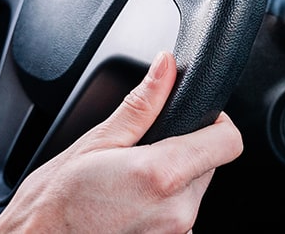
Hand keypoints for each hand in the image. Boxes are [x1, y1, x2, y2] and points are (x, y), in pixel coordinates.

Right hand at [0, 52, 243, 233]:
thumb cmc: (56, 202)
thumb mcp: (98, 140)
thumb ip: (142, 103)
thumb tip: (166, 67)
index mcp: (163, 174)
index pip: (228, 141)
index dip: (217, 121)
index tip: (197, 116)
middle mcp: (178, 210)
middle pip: (209, 163)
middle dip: (184, 150)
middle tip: (141, 152)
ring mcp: (175, 233)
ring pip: (193, 190)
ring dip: (171, 180)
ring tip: (128, 181)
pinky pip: (178, 214)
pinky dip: (161, 203)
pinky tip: (128, 202)